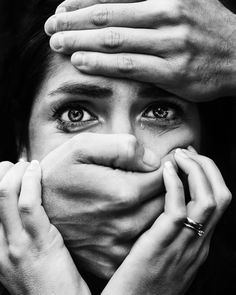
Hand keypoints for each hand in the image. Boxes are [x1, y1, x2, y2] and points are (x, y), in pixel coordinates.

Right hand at [0, 161, 89, 294]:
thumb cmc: (46, 281)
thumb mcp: (20, 260)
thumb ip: (14, 236)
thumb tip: (20, 207)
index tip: (7, 171)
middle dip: (3, 172)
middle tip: (19, 165)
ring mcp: (16, 245)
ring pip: (5, 194)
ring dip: (16, 172)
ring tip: (29, 165)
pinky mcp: (38, 244)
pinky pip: (28, 204)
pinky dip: (31, 181)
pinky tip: (37, 170)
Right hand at [40, 132, 170, 278]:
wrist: (36, 210)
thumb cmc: (58, 175)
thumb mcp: (81, 147)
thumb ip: (122, 147)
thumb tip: (153, 159)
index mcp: (123, 193)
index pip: (165, 177)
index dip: (169, 165)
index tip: (169, 160)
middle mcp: (126, 223)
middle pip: (167, 201)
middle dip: (169, 184)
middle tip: (166, 174)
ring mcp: (121, 245)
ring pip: (160, 223)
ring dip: (161, 206)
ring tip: (150, 191)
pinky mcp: (114, 258)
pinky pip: (144, 243)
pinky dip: (147, 228)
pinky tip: (136, 214)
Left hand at [45, 0, 235, 100]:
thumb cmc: (209, 32)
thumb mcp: (187, 3)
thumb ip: (153, 3)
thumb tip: (121, 6)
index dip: (83, 4)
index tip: (60, 11)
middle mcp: (167, 16)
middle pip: (109, 17)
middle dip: (75, 23)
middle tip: (51, 28)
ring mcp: (171, 44)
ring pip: (116, 41)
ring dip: (82, 43)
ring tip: (58, 46)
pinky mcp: (174, 71)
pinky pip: (131, 66)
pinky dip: (104, 64)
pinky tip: (82, 63)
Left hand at [101, 148, 231, 294]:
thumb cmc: (142, 281)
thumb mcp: (169, 258)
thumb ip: (174, 235)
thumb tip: (170, 207)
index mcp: (200, 243)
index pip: (219, 202)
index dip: (209, 175)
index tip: (191, 160)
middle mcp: (199, 242)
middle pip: (221, 195)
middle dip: (207, 167)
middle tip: (186, 152)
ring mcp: (185, 244)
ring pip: (208, 199)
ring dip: (196, 170)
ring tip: (178, 155)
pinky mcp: (163, 244)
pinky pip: (178, 208)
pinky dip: (176, 184)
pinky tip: (165, 170)